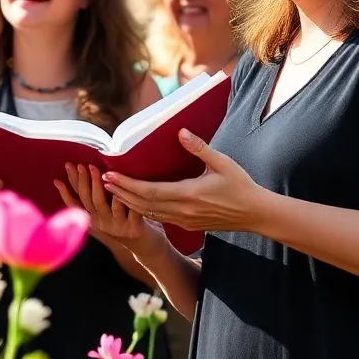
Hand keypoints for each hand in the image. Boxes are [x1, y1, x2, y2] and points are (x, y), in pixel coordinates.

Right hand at [55, 163, 167, 259]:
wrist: (147, 248)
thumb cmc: (127, 223)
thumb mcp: (108, 213)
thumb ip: (98, 198)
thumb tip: (85, 172)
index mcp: (94, 219)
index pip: (75, 202)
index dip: (68, 186)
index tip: (67, 168)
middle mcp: (102, 223)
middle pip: (88, 200)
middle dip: (84, 181)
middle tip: (81, 165)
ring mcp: (117, 226)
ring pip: (104, 205)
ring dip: (99, 187)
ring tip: (100, 172)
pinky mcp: (134, 228)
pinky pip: (128, 210)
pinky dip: (125, 199)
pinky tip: (121, 189)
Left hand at [101, 129, 265, 232]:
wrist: (255, 214)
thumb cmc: (241, 186)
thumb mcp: (222, 163)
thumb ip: (200, 148)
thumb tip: (181, 132)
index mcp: (189, 194)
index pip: (150, 191)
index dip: (127, 185)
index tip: (110, 176)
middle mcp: (183, 211)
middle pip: (143, 204)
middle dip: (121, 193)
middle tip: (103, 181)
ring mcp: (184, 221)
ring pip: (149, 213)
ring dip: (129, 202)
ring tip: (112, 191)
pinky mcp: (188, 226)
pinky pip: (160, 218)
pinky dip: (143, 210)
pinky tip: (135, 203)